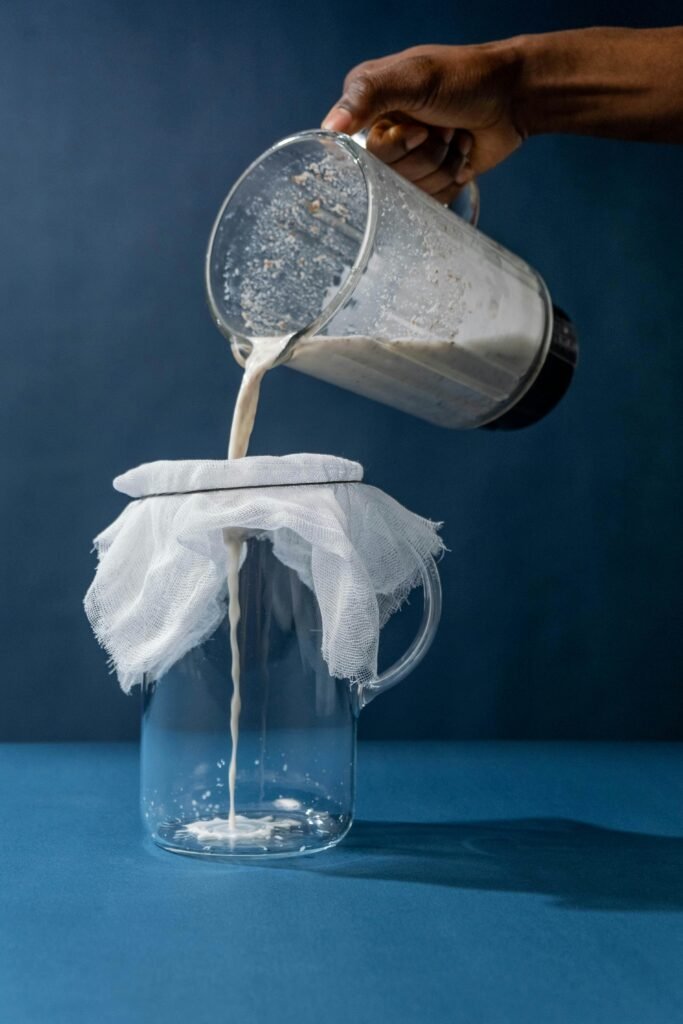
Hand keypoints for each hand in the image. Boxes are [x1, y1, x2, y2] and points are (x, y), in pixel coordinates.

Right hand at [322, 42, 524, 202]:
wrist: (514, 97)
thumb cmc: (464, 78)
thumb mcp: (412, 77)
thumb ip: (367, 96)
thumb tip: (329, 128)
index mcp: (369, 110)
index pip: (365, 156)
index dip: (398, 148)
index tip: (422, 127)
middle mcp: (383, 137)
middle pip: (390, 179)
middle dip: (427, 155)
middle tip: (443, 126)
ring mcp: (408, 162)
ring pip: (414, 193)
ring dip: (444, 164)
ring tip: (455, 136)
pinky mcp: (431, 182)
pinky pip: (433, 201)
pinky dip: (454, 178)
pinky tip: (462, 153)